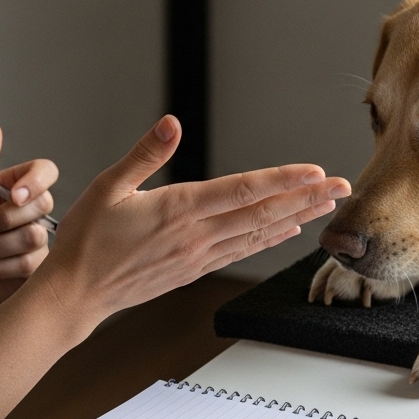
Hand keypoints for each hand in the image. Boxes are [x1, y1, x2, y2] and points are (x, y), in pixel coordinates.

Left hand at [0, 122, 57, 319]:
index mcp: (13, 187)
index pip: (44, 171)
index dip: (36, 182)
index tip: (13, 196)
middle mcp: (28, 211)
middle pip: (42, 204)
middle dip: (3, 220)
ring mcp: (35, 239)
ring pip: (34, 236)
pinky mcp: (36, 266)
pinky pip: (30, 263)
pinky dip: (0, 266)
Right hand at [35, 115, 349, 323]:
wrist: (75, 295)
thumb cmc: (85, 240)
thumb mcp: (107, 186)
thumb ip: (145, 153)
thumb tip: (172, 122)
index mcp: (178, 209)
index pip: (244, 190)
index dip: (284, 180)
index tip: (316, 172)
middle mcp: (196, 235)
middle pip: (263, 212)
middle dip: (307, 198)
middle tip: (343, 186)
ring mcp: (198, 256)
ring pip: (259, 234)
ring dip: (296, 217)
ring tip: (327, 205)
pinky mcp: (193, 271)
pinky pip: (241, 251)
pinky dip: (269, 240)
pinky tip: (287, 231)